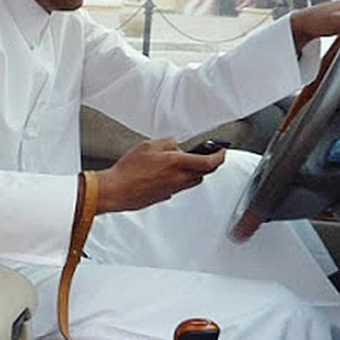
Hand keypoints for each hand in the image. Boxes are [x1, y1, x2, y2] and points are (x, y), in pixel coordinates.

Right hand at [95, 138, 224, 213]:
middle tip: (208, 155)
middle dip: (209, 163)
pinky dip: (181, 179)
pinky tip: (168, 173)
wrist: (116, 190)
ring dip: (196, 172)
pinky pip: (180, 186)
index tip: (222, 151)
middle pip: (204, 173)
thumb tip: (176, 145)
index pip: (209, 162)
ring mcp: (172, 189)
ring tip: (186, 163)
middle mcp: (178, 179)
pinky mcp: (165, 196)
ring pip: (193, 181)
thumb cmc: (128, 170)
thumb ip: (167, 143)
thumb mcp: (148, 146)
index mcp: (176, 164)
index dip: (220, 156)